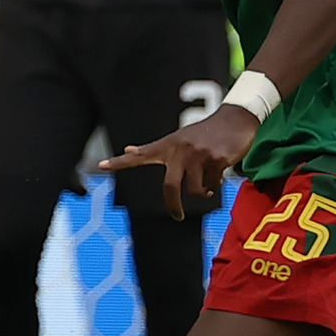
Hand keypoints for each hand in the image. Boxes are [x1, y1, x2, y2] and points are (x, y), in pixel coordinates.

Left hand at [101, 107, 259, 216]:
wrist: (235, 119)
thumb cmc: (204, 133)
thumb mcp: (178, 138)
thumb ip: (155, 148)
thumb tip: (129, 149)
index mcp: (168, 145)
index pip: (140, 155)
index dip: (120, 162)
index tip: (100, 166)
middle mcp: (179, 149)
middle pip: (170, 187)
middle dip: (174, 206)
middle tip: (177, 217)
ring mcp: (198, 154)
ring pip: (195, 191)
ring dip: (203, 193)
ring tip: (208, 186)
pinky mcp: (216, 159)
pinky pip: (213, 185)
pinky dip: (216, 185)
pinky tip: (220, 174)